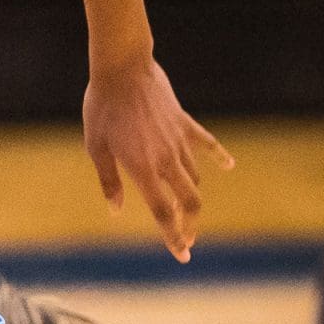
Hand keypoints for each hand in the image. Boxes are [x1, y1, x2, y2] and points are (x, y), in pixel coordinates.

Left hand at [83, 56, 232, 262]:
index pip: (163, 212)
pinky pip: (206, 144)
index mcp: (142, 169)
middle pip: (189, 201)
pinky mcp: (185, 123)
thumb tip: (116, 209)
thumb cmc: (102, 108)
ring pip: (195, 177)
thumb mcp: (95, 147)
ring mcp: (179, 140)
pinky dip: (218, 157)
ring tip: (184, 209)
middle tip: (187, 239)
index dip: (173, 236)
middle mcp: (166, 159)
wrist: (123, 68)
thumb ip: (109, 181)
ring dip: (191, 196)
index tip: (182, 255)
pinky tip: (228, 166)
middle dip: (190, 224)